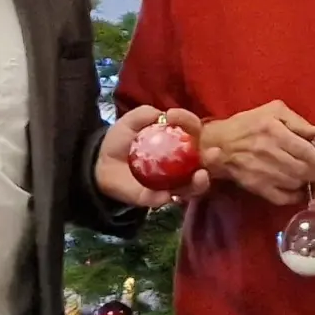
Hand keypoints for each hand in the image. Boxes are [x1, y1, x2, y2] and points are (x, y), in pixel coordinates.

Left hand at [95, 106, 212, 208]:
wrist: (100, 164)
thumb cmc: (121, 141)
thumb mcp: (130, 122)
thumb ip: (144, 114)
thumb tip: (162, 115)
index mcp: (179, 142)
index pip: (193, 131)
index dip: (190, 122)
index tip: (175, 116)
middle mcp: (181, 163)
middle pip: (203, 162)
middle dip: (213, 157)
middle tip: (215, 153)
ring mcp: (171, 182)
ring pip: (192, 185)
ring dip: (200, 182)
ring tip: (201, 175)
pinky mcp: (155, 198)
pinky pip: (165, 199)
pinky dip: (167, 197)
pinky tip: (167, 194)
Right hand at [199, 100, 314, 205]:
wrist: (216, 144)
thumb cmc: (248, 124)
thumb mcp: (274, 112)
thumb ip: (300, 122)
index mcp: (275, 132)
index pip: (306, 152)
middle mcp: (270, 153)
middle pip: (303, 170)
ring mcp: (262, 172)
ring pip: (295, 184)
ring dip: (307, 184)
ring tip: (310, 178)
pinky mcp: (256, 187)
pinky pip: (281, 197)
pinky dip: (294, 197)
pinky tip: (298, 190)